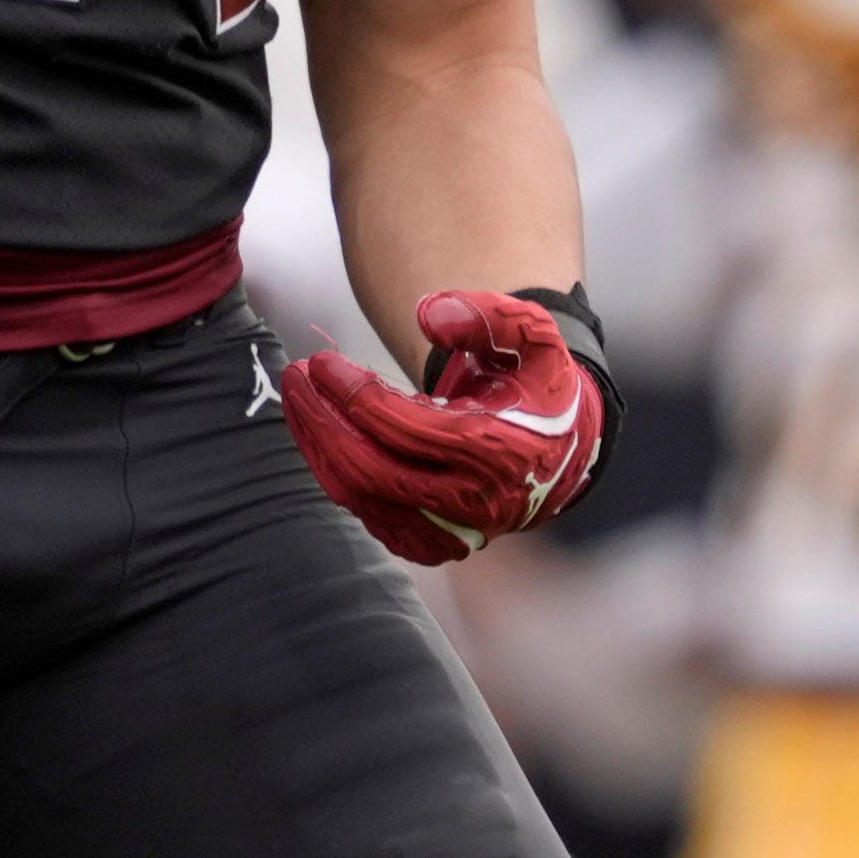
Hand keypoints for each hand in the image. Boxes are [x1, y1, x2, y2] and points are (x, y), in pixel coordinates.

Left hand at [280, 290, 604, 564]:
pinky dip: (336, 476)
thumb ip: (490, 316)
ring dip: (318, 449)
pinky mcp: (434, 542)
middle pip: (372, 471)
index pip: (405, 430)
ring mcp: (451, 530)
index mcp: (498, 452)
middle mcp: (473, 502)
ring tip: (297, 400)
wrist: (564, 451)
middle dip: (323, 421)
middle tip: (295, 377)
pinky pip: (369, 516)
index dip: (354, 395)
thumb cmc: (540, 387)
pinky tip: (318, 435)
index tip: (321, 361)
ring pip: (363, 499)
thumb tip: (428, 315)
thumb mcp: (535, 338)